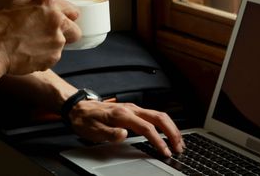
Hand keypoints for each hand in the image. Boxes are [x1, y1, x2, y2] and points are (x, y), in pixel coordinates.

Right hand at [0, 0, 80, 74]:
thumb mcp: (19, 4)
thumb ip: (41, 5)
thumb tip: (53, 7)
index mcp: (49, 4)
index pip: (73, 11)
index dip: (67, 18)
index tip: (62, 22)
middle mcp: (57, 21)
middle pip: (76, 31)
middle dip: (67, 34)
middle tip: (50, 36)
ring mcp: (57, 41)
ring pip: (63, 45)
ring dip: (52, 46)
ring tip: (32, 45)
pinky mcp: (52, 58)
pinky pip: (53, 57)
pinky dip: (44, 57)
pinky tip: (29, 53)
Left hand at [68, 101, 184, 156]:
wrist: (79, 107)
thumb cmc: (86, 119)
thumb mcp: (93, 130)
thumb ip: (109, 133)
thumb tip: (124, 135)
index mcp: (123, 115)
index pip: (147, 127)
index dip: (158, 140)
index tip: (165, 151)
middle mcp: (131, 109)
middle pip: (159, 117)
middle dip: (172, 132)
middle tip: (179, 147)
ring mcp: (134, 108)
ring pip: (159, 115)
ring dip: (171, 128)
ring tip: (178, 141)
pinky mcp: (134, 111)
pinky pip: (154, 115)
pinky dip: (165, 124)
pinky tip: (168, 132)